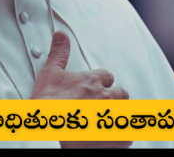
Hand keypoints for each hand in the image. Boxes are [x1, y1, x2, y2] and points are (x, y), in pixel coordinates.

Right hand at [31, 31, 131, 148]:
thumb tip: (61, 35)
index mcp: (92, 81)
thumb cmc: (47, 104)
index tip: (94, 88)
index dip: (101, 82)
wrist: (47, 130)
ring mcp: (111, 117)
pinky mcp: (114, 137)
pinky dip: (120, 137)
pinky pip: (126, 136)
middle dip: (113, 97)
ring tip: (105, 121)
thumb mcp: (50, 74)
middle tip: (101, 105)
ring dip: (118, 115)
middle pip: (120, 93)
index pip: (107, 76)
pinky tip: (109, 137)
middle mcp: (105, 97)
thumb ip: (59, 53)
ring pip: (125, 112)